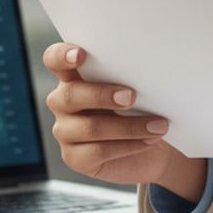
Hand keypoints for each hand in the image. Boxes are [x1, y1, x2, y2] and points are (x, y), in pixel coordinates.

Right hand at [42, 43, 203, 196]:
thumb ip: (129, 78)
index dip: (63, 55)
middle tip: (131, 97)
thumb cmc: (143, 109)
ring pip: (90, 127)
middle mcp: (63, 102)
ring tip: (158, 125)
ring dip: (129, 126)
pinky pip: (99, 151)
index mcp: (73, 76)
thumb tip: (144, 71)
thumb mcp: (137, 89)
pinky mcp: (74, 157)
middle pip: (71, 95)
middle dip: (102, 95)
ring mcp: (65, 131)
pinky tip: (148, 140)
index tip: (81, 55)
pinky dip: (128, 145)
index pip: (54, 60)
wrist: (153, 149)